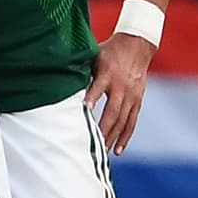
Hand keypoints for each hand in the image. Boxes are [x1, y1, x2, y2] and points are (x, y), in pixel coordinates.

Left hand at [84, 33, 156, 155]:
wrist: (137, 45)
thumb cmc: (110, 51)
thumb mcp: (95, 55)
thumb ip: (80, 68)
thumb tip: (59, 76)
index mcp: (107, 72)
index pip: (97, 88)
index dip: (90, 100)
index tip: (83, 112)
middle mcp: (121, 86)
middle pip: (113, 111)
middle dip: (103, 129)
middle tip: (94, 145)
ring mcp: (131, 95)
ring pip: (122, 120)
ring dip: (112, 137)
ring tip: (103, 152)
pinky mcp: (138, 100)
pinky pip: (132, 122)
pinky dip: (125, 137)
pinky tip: (117, 150)